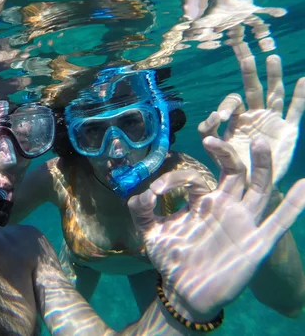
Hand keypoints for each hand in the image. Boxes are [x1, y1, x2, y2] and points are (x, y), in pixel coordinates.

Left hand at [128, 137, 304, 316]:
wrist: (184, 292)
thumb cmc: (171, 259)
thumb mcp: (151, 232)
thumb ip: (142, 210)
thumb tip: (141, 192)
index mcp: (202, 201)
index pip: (196, 178)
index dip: (175, 179)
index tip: (156, 190)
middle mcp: (225, 206)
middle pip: (235, 171)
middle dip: (226, 153)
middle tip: (211, 139)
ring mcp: (242, 222)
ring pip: (258, 188)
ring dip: (262, 165)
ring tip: (259, 142)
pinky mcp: (255, 243)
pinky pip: (279, 222)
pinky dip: (294, 204)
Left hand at [198, 40, 304, 184]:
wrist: (254, 185)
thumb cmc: (235, 168)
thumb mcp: (219, 153)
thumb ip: (212, 139)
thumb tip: (210, 126)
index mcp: (237, 119)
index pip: (232, 102)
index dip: (225, 107)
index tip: (218, 121)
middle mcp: (255, 115)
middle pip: (252, 86)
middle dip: (247, 67)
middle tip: (240, 45)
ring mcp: (273, 121)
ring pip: (275, 92)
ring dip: (274, 75)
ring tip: (271, 57)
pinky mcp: (289, 131)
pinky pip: (296, 110)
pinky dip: (300, 96)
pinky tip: (303, 80)